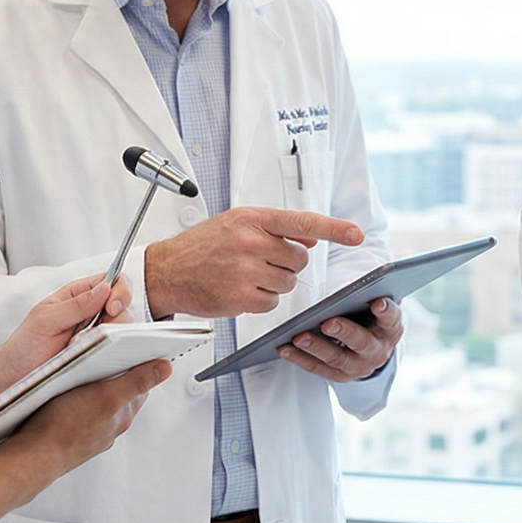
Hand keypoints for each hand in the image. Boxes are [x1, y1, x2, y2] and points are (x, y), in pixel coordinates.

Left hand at [0, 272, 132, 385]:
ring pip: (125, 328)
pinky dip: (113, 352)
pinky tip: (95, 357)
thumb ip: (76, 304)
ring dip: (110, 337)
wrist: (16, 375)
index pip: (114, 281)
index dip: (119, 292)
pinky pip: (119, 349)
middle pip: (125, 305)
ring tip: (82, 346)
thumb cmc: (26, 344)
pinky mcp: (102, 352)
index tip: (110, 308)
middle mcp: (94, 311)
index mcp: (80, 294)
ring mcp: (99, 333)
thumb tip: (105, 288)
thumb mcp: (46, 319)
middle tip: (97, 331)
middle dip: (117, 318)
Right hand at [13, 357, 170, 475]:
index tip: (133, 351)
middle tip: (104, 357)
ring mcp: (90, 432)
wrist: (33, 455)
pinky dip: (77, 402)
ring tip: (81, 373)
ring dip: (94, 388)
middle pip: (120, 393)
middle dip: (115, 375)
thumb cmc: (65, 427)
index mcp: (123, 414)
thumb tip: (166, 369)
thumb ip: (137, 382)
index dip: (139, 365)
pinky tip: (64, 396)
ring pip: (99, 404)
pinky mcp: (71, 436)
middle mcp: (110, 426)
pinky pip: (79, 414)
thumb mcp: (106, 396)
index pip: (140, 385)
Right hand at [144, 206, 363, 318]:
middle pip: (299, 260)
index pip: (303, 222)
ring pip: (287, 283)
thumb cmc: (202, 246)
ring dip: (273, 283)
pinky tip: (240, 290)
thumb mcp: (237, 223)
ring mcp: (245, 270)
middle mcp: (250, 242)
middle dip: (286, 264)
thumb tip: (311, 236)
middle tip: (260, 262)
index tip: (356, 234)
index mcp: (253, 219)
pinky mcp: (240, 297)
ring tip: (245, 275)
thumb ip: (275, 227)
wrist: (165, 270)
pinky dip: (261, 300)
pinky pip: (272, 303)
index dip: (334, 228)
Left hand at [278, 296, 402, 383]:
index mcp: (391, 328)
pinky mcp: (340, 375)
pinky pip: (318, 368)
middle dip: (344, 332)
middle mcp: (378, 350)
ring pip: (337, 358)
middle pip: (361, 342)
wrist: (371, 347)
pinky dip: (300, 358)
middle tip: (327, 323)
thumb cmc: (370, 317)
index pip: (392, 318)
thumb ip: (371, 291)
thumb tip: (360, 277)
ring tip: (298, 336)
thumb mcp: (376, 304)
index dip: (386, 311)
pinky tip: (285, 348)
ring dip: (316, 347)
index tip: (378, 303)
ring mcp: (359, 366)